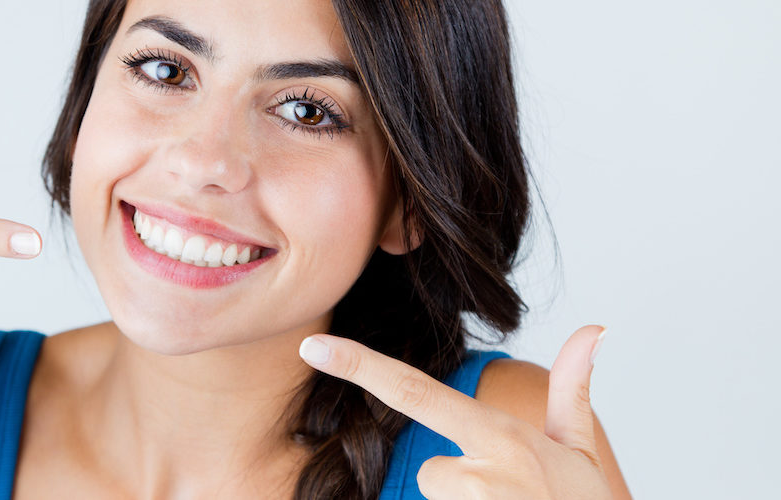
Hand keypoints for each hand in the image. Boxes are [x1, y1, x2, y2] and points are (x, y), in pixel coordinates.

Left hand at [298, 325, 610, 498]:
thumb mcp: (579, 451)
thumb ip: (572, 390)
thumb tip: (593, 329)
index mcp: (500, 436)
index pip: (414, 391)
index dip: (359, 366)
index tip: (313, 346)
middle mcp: (480, 469)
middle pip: (427, 471)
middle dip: (455, 486)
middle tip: (502, 497)